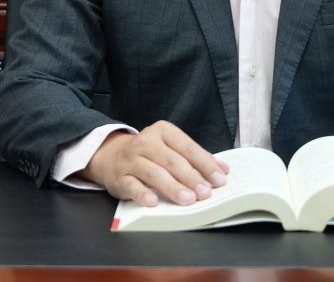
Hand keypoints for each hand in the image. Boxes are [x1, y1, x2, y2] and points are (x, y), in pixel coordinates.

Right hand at [79, 120, 229, 206]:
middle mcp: (146, 142)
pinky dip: (143, 194)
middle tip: (205, 192)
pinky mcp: (119, 177)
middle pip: (172, 161)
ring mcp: (131, 159)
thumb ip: (194, 158)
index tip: (219, 178)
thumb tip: (222, 170)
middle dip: (191, 178)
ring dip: (173, 187)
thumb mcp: (170, 147)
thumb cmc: (149, 153)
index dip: (205, 163)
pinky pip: (132, 186)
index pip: (188, 147)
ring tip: (188, 200)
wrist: (111, 155)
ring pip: (154, 173)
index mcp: (163, 131)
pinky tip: (154, 202)